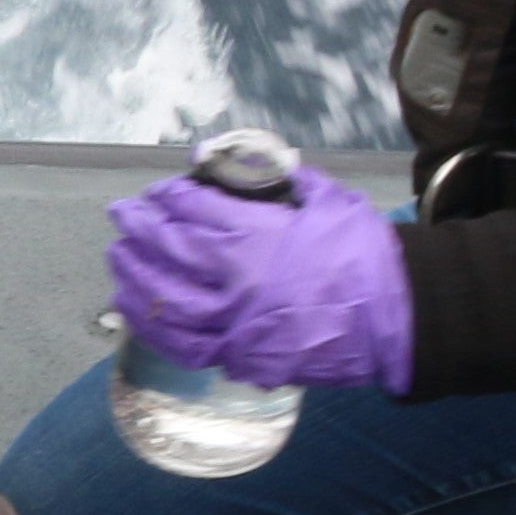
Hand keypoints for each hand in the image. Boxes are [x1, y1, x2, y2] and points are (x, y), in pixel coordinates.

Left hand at [108, 167, 412, 391]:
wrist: (396, 316)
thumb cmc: (364, 254)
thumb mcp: (324, 198)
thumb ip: (273, 175)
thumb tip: (222, 157)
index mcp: (256, 238)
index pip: (193, 211)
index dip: (169, 198)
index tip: (158, 192)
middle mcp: (236, 283)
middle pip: (168, 251)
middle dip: (139, 228)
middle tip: (121, 214)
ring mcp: (235, 325)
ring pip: (165, 301)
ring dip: (135, 275)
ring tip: (119, 257)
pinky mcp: (240, 357)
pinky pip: (181, 345)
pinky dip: (152, 326)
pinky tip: (135, 310)